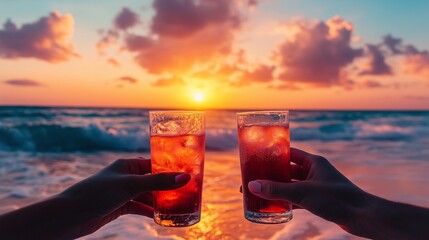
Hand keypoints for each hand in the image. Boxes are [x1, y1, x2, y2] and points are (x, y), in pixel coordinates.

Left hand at [61, 157, 189, 236]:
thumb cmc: (98, 193)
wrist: (71, 215)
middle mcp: (126, 176)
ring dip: (160, 201)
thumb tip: (185, 178)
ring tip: (177, 206)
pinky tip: (161, 217)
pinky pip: (139, 207)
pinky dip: (149, 211)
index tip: (187, 173)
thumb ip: (158, 182)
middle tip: (186, 192)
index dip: (170, 168)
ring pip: (147, 195)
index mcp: (128, 164)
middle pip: (152, 180)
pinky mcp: (119, 206)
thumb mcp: (131, 185)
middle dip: (167, 187)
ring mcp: (122, 192)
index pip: (154, 163)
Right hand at [247, 148, 368, 235]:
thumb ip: (277, 189)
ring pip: (292, 186)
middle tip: (254, 178)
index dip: (273, 155)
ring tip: (260, 192)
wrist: (362, 216)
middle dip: (272, 175)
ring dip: (278, 189)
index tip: (257, 158)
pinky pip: (298, 198)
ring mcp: (317, 186)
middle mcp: (315, 171)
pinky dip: (287, 201)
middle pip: (288, 170)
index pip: (289, 153)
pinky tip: (275, 206)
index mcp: (313, 162)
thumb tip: (252, 186)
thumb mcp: (303, 192)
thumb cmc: (336, 198)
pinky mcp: (319, 200)